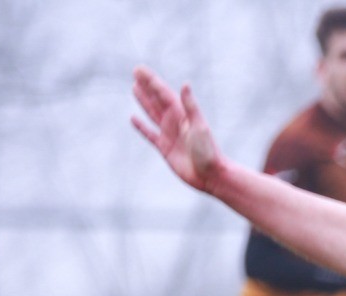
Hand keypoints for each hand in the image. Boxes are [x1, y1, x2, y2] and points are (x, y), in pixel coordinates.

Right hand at [130, 66, 225, 191]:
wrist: (212, 175)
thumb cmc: (209, 151)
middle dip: (146, 86)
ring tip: (134, 87)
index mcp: (182, 115)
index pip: (163, 93)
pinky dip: (141, 126)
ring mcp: (169, 134)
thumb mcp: (199, 126)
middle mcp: (175, 122)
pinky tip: (133, 118)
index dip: (151, 81)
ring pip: (152, 113)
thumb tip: (185, 84)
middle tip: (135, 71)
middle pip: (157, 99)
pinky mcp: (165, 148)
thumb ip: (190, 106)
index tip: (139, 69)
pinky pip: (149, 134)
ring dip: (144, 101)